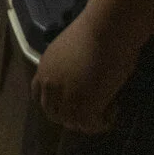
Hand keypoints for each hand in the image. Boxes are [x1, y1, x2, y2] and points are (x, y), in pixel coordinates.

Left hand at [33, 16, 138, 133]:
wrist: (106, 29)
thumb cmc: (97, 31)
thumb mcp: (72, 50)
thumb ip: (70, 67)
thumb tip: (82, 75)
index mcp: (44, 68)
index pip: (39, 94)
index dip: (54, 103)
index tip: (70, 104)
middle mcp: (49, 84)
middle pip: (52, 113)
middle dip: (70, 116)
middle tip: (92, 113)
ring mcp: (64, 96)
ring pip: (71, 122)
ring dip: (88, 121)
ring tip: (107, 112)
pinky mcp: (83, 106)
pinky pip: (90, 125)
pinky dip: (102, 123)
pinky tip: (114, 110)